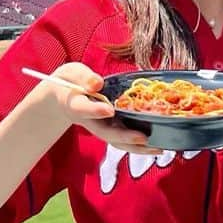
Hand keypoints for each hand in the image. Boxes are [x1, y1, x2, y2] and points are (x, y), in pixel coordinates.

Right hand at [37, 63, 162, 155]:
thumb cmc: (70, 82)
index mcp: (76, 105)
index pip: (84, 109)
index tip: (109, 110)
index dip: (96, 111)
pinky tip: (157, 145)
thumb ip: (84, 78)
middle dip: (125, 137)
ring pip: (117, 141)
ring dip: (137, 147)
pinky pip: (124, 139)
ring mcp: (101, 127)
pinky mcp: (111, 128)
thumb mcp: (73, 73)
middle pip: (106, 133)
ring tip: (158, 149)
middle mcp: (89, 121)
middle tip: (143, 138)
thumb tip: (97, 83)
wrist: (63, 98)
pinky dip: (139, 144)